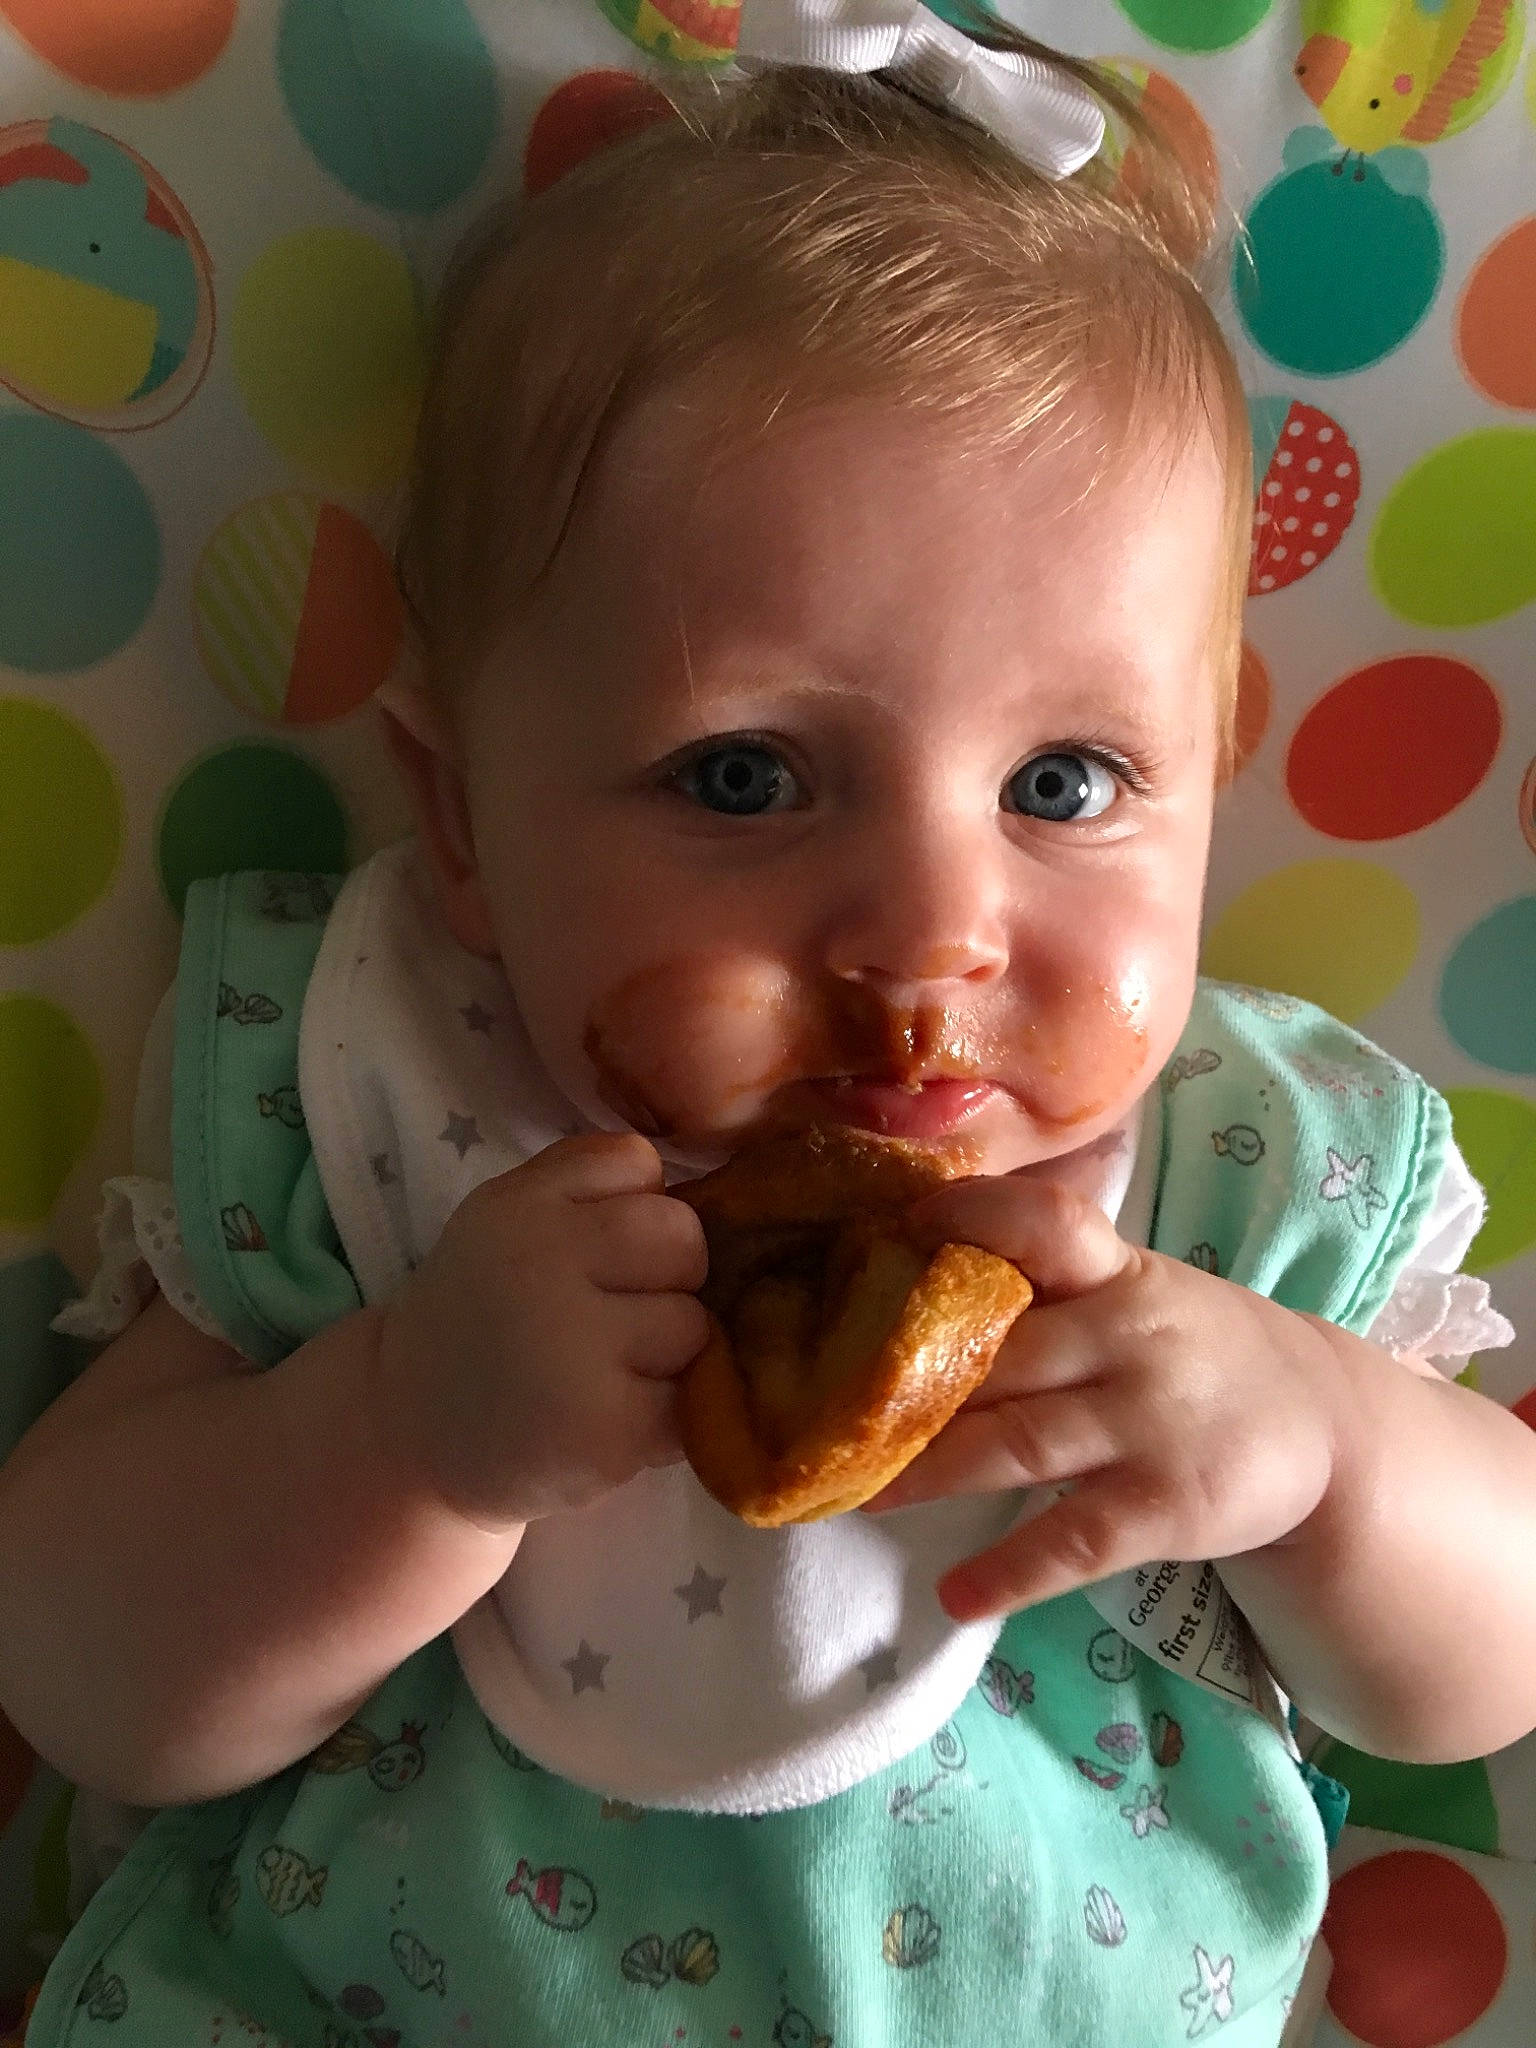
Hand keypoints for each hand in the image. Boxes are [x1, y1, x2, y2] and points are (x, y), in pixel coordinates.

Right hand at [374, 1134, 709, 1529]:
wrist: (408, 1436)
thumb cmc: (482, 1316)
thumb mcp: (506, 1214)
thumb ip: (583, 1175)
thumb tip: (675, 1175)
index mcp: (518, 1209)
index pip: (639, 1164)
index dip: (633, 1208)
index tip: (596, 1253)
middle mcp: (541, 1270)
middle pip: (684, 1240)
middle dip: (666, 1277)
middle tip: (608, 1319)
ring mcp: (575, 1355)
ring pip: (695, 1325)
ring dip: (667, 1355)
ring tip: (601, 1376)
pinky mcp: (608, 1434)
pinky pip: (689, 1403)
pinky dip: (663, 1418)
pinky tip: (604, 1423)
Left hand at [866, 1176, 1346, 1623]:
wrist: (1325, 1427)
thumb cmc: (1189, 1349)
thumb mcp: (1133, 1294)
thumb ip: (1044, 1286)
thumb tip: (905, 1267)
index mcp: (1114, 1272)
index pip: (1041, 1223)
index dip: (966, 1219)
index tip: (889, 1230)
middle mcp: (1127, 1336)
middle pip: (998, 1350)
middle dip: (905, 1380)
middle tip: (821, 1407)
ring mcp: (1148, 1423)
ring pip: (1017, 1442)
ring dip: (928, 1471)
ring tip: (851, 1494)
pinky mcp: (1167, 1505)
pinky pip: (1075, 1539)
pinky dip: (1012, 1571)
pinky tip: (957, 1594)